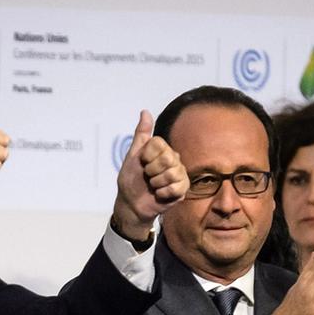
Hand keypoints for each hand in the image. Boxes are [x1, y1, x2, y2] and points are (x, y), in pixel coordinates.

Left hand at [112, 110, 188, 240]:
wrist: (131, 203)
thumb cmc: (131, 179)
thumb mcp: (133, 155)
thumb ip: (141, 134)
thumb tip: (145, 111)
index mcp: (163, 150)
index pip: (159, 144)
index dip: (146, 156)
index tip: (142, 163)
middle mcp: (174, 160)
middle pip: (168, 158)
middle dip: (151, 170)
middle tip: (147, 176)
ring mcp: (180, 174)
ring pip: (172, 173)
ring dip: (156, 182)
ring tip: (153, 185)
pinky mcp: (182, 189)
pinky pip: (176, 187)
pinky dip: (162, 192)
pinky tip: (159, 194)